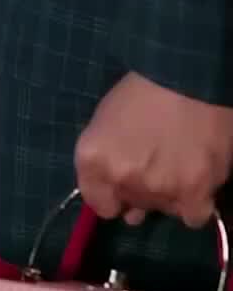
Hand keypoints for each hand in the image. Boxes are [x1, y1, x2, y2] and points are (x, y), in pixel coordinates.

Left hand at [75, 72, 232, 228]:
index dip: (112, 195)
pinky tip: (197, 178)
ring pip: (164, 210)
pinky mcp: (194, 197)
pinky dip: (195, 202)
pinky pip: (192, 216)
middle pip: (133, 206)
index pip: (98, 203)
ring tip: (179, 161)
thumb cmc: (143, 89)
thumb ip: (107, 160)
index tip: (124, 183)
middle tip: (157, 162)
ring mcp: (158, 192)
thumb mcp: (107, 117)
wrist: (187, 74)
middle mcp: (121, 180)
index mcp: (93, 159)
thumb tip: (126, 208)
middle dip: (141, 190)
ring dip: (170, 194)